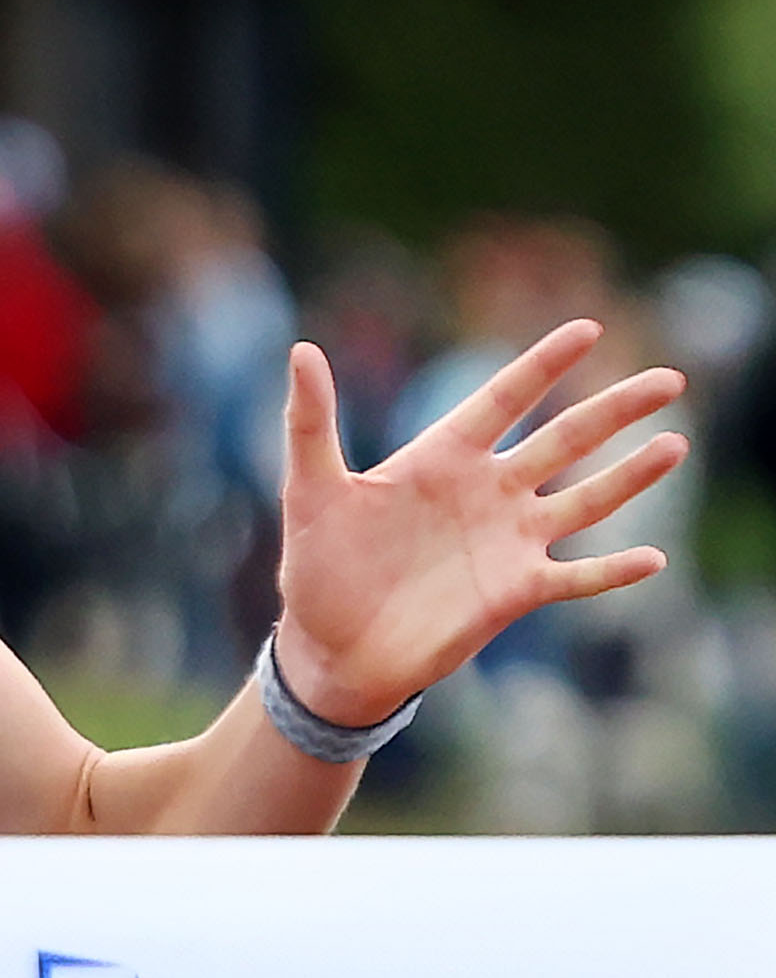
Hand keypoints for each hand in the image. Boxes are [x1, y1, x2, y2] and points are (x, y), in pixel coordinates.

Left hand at [272, 321, 685, 725]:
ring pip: (585, 500)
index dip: (543, 365)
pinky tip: (653, 559)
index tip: (587, 328)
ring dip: (630, 476)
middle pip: (564, 440)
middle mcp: (485, 492)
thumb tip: (302, 350)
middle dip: (614, 410)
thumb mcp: (311, 490)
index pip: (503, 399)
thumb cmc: (318, 567)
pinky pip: (577, 576)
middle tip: (669, 380)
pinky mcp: (516, 592)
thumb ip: (311, 422)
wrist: (331, 649)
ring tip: (676, 444)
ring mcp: (508, 541)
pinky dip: (613, 570)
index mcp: (441, 458)